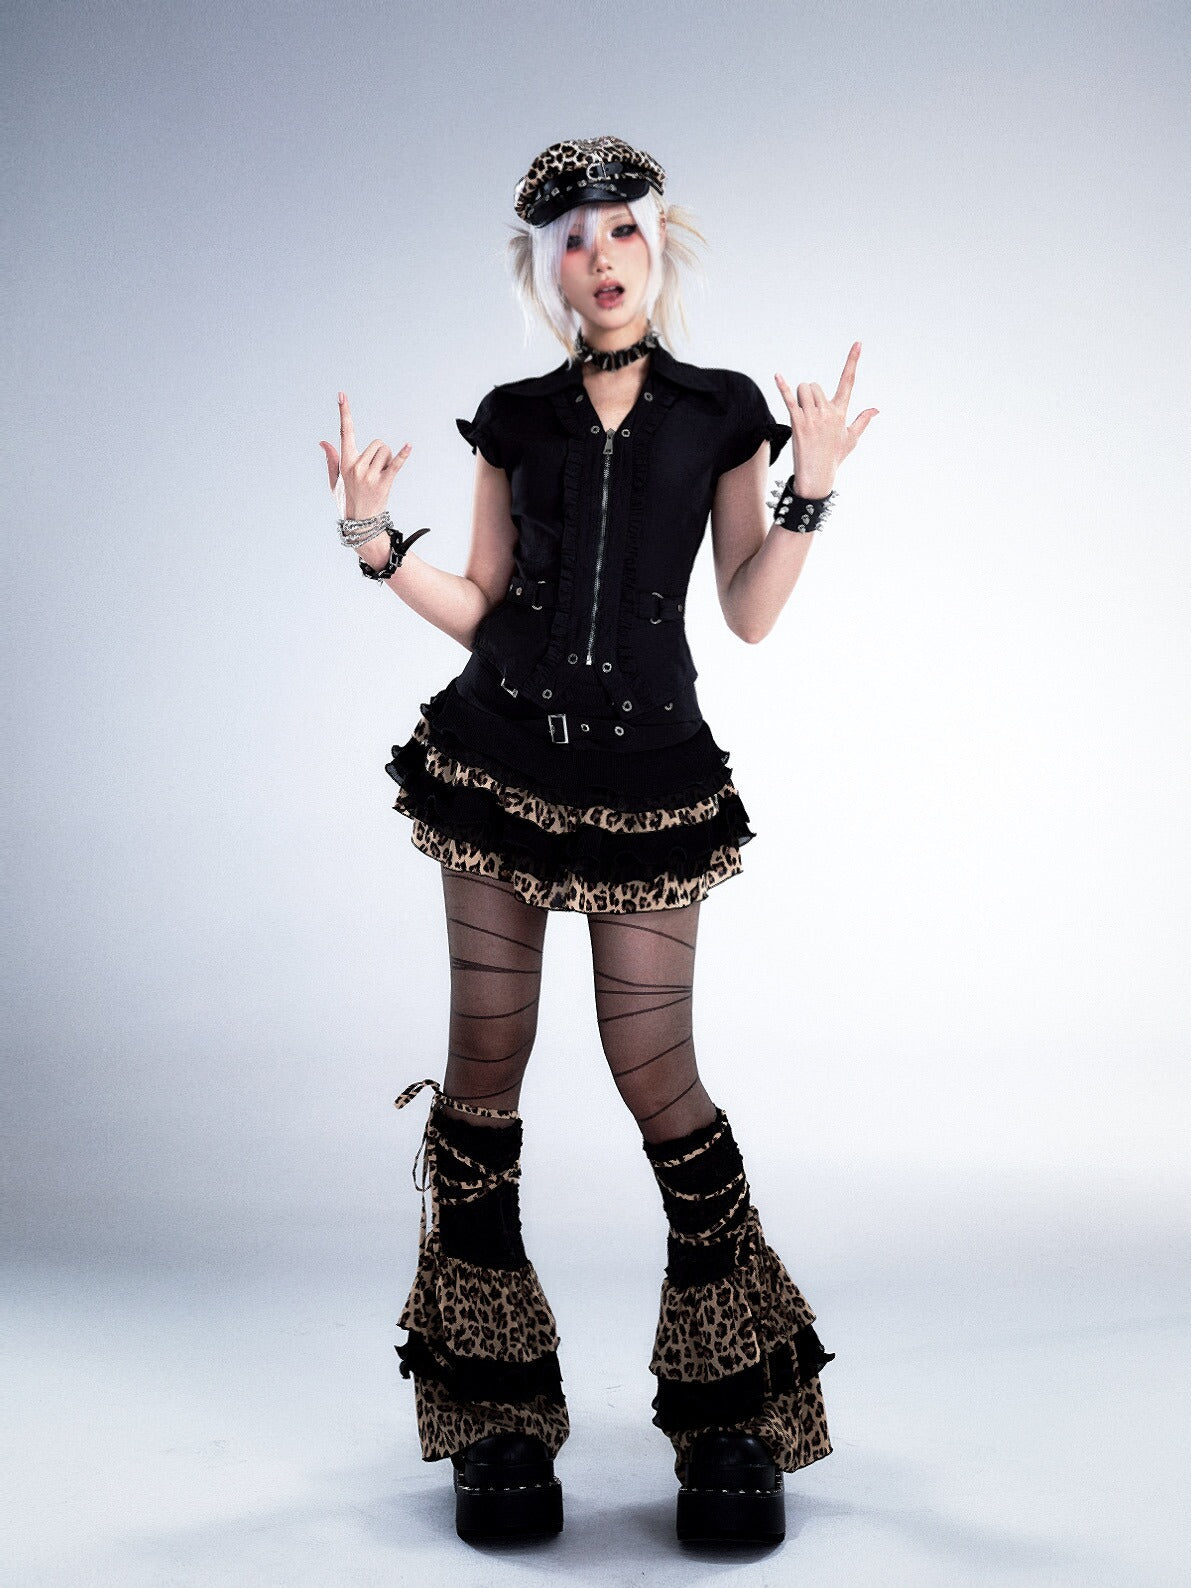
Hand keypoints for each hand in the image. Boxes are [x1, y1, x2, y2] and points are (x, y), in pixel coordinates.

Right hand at [319, 391, 411, 518]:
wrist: (361, 524)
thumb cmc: (347, 499)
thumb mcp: (335, 480)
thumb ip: (331, 459)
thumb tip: (323, 441)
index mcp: (345, 463)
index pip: (344, 432)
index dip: (344, 413)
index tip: (342, 395)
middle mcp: (357, 467)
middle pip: (377, 443)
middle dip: (380, 453)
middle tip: (375, 471)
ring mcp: (370, 475)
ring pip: (386, 451)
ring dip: (387, 460)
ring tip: (380, 477)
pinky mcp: (384, 483)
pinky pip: (396, 464)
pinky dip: (403, 455)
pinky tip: (409, 446)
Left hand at [775, 343, 877, 499]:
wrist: (817, 476)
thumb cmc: (834, 457)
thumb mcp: (851, 438)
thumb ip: (862, 420)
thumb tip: (876, 409)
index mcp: (840, 412)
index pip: (848, 381)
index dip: (853, 361)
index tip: (858, 344)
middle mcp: (827, 412)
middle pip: (815, 386)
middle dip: (811, 394)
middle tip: (810, 413)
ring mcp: (811, 417)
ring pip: (804, 389)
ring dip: (800, 396)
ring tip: (803, 415)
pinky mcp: (797, 422)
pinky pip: (789, 399)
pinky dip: (782, 387)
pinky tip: (777, 375)